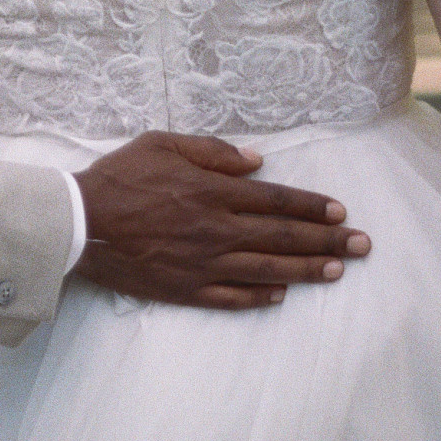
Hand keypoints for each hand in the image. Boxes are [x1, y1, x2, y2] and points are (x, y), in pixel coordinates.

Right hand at [74, 132, 368, 310]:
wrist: (78, 222)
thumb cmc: (119, 176)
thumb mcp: (163, 143)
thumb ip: (212, 151)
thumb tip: (256, 161)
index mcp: (213, 191)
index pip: (276, 201)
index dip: (312, 207)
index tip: (341, 212)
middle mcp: (216, 229)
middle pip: (282, 238)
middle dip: (327, 241)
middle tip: (362, 246)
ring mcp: (203, 263)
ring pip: (266, 270)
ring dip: (306, 271)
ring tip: (337, 272)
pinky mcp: (184, 289)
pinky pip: (230, 297)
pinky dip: (259, 297)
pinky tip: (281, 296)